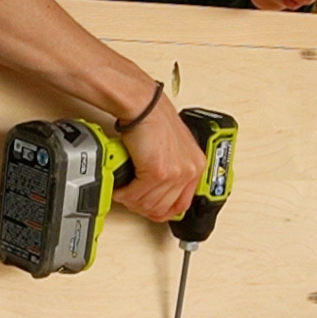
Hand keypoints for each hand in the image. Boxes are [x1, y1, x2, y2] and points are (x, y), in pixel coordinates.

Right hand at [113, 96, 204, 222]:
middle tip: (130, 197)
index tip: (148, 208)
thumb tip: (159, 191)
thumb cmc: (154, 119)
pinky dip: (124, 193)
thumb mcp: (173, 148)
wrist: (143, 106)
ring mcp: (175, 173)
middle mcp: (189, 170)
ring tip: (123, 189)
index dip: (161, 211)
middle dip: (142, 205)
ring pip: (149, 204)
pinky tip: (120, 185)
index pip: (182, 204)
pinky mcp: (158, 172)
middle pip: (163, 208)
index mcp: (196, 166)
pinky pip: (136, 195)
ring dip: (131, 199)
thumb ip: (171, 169)